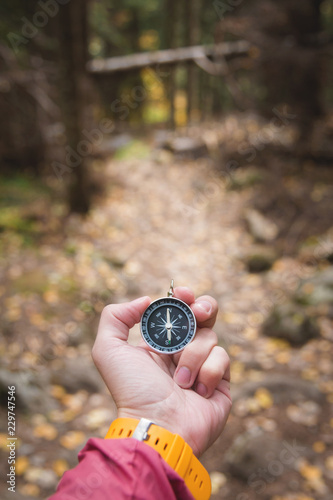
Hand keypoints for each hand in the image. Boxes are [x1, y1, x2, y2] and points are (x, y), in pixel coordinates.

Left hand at [92, 287, 231, 456]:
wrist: (159, 426)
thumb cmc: (133, 389)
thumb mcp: (108, 350)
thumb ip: (115, 316)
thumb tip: (146, 300)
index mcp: (158, 343)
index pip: (177, 311)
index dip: (182, 298)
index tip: (181, 294)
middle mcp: (182, 351)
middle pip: (203, 315)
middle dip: (203, 307)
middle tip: (197, 312)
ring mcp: (202, 366)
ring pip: (210, 336)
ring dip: (193, 354)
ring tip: (180, 379)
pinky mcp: (220, 381)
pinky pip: (223, 357)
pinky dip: (208, 371)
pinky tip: (196, 390)